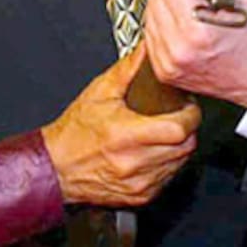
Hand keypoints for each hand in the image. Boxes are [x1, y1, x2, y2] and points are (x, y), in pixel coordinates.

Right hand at [42, 46, 199, 205]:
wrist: (56, 167)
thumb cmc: (74, 133)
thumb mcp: (99, 93)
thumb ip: (128, 69)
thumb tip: (146, 50)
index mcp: (126, 135)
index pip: (178, 129)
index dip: (190, 115)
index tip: (188, 107)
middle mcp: (134, 162)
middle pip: (185, 146)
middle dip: (187, 130)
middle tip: (176, 118)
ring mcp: (139, 183)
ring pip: (180, 163)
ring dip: (178, 147)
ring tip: (163, 135)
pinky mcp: (141, 196)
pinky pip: (168, 178)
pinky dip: (167, 164)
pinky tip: (153, 153)